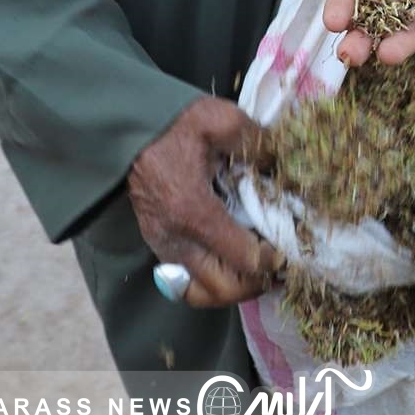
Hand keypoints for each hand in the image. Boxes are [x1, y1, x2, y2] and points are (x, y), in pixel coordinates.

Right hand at [128, 97, 279, 307]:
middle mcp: (175, 239)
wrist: (124, 128)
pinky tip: (233, 260)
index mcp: (193, 211)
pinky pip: (188, 283)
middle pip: (224, 289)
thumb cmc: (173, 124)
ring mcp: (163, 246)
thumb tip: (287, 165)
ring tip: (258, 267)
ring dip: (235, 287)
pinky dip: (215, 282)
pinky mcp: (158, 246)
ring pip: (203, 294)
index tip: (290, 241)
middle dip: (257, 281)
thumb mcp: (220, 120)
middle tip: (278, 261)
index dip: (275, 257)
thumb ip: (258, 143)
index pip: (244, 259)